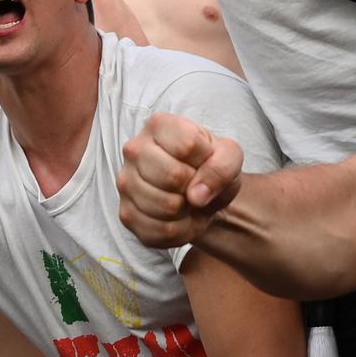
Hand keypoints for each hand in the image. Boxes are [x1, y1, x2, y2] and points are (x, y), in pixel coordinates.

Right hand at [117, 111, 244, 248]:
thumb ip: (222, 166)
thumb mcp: (229, 156)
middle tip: (196, 184)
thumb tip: (196, 196)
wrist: (200, 192)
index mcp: (159, 125)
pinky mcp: (126, 214)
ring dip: (189, 210)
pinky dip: (181, 229)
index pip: (187, 145)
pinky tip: (180, 216)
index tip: (205, 161)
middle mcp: (134, 150)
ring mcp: (126, 183)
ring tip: (189, 200)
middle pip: (172, 176)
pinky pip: (161, 231)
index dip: (206, 160)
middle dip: (195, 186)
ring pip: (166, 206)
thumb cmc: (210, 165)